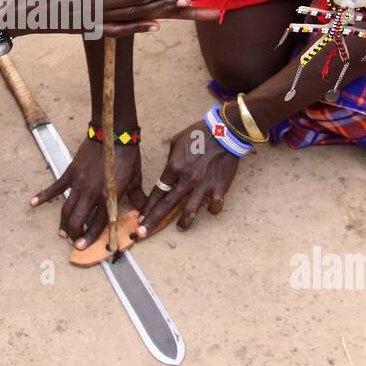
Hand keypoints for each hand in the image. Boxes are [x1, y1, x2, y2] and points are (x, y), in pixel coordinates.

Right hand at [29, 138, 143, 248]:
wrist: (114, 133)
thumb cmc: (127, 156)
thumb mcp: (136, 179)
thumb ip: (137, 198)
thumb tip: (145, 214)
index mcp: (109, 196)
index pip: (98, 223)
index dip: (90, 237)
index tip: (82, 246)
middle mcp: (92, 193)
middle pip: (77, 220)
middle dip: (73, 233)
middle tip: (73, 240)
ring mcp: (79, 183)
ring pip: (66, 209)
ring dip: (63, 223)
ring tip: (62, 232)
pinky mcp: (71, 173)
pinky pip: (55, 187)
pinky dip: (43, 196)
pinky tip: (33, 203)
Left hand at [139, 118, 242, 234]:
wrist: (225, 131)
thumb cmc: (200, 133)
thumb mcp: (177, 142)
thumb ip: (171, 160)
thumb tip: (168, 172)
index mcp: (174, 167)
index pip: (157, 192)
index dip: (148, 207)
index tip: (140, 218)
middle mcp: (186, 179)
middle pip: (167, 205)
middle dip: (153, 221)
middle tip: (142, 234)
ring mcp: (203, 185)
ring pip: (190, 210)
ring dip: (184, 222)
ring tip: (180, 228)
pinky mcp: (219, 187)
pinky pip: (215, 205)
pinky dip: (212, 210)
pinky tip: (210, 210)